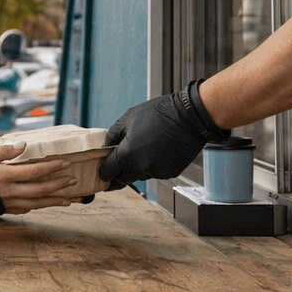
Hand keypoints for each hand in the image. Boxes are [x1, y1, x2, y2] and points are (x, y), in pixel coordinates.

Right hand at [0, 142, 74, 213]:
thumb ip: (2, 151)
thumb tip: (23, 145)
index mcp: (3, 175)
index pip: (34, 171)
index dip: (51, 167)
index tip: (65, 163)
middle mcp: (8, 191)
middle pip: (40, 189)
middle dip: (59, 185)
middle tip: (73, 180)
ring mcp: (7, 203)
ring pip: (37, 203)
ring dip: (54, 201)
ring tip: (70, 199)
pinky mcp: (4, 209)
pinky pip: (26, 208)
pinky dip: (39, 206)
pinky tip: (47, 203)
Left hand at [98, 80, 227, 184]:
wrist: (188, 117)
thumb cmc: (157, 114)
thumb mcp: (127, 119)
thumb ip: (112, 136)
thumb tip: (105, 147)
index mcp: (126, 155)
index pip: (107, 173)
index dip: (103, 172)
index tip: (103, 172)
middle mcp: (140, 168)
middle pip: (124, 178)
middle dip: (121, 171)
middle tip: (123, 159)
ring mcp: (156, 172)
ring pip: (141, 175)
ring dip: (139, 166)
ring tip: (146, 146)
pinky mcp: (170, 173)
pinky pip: (156, 172)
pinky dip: (155, 165)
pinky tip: (159, 150)